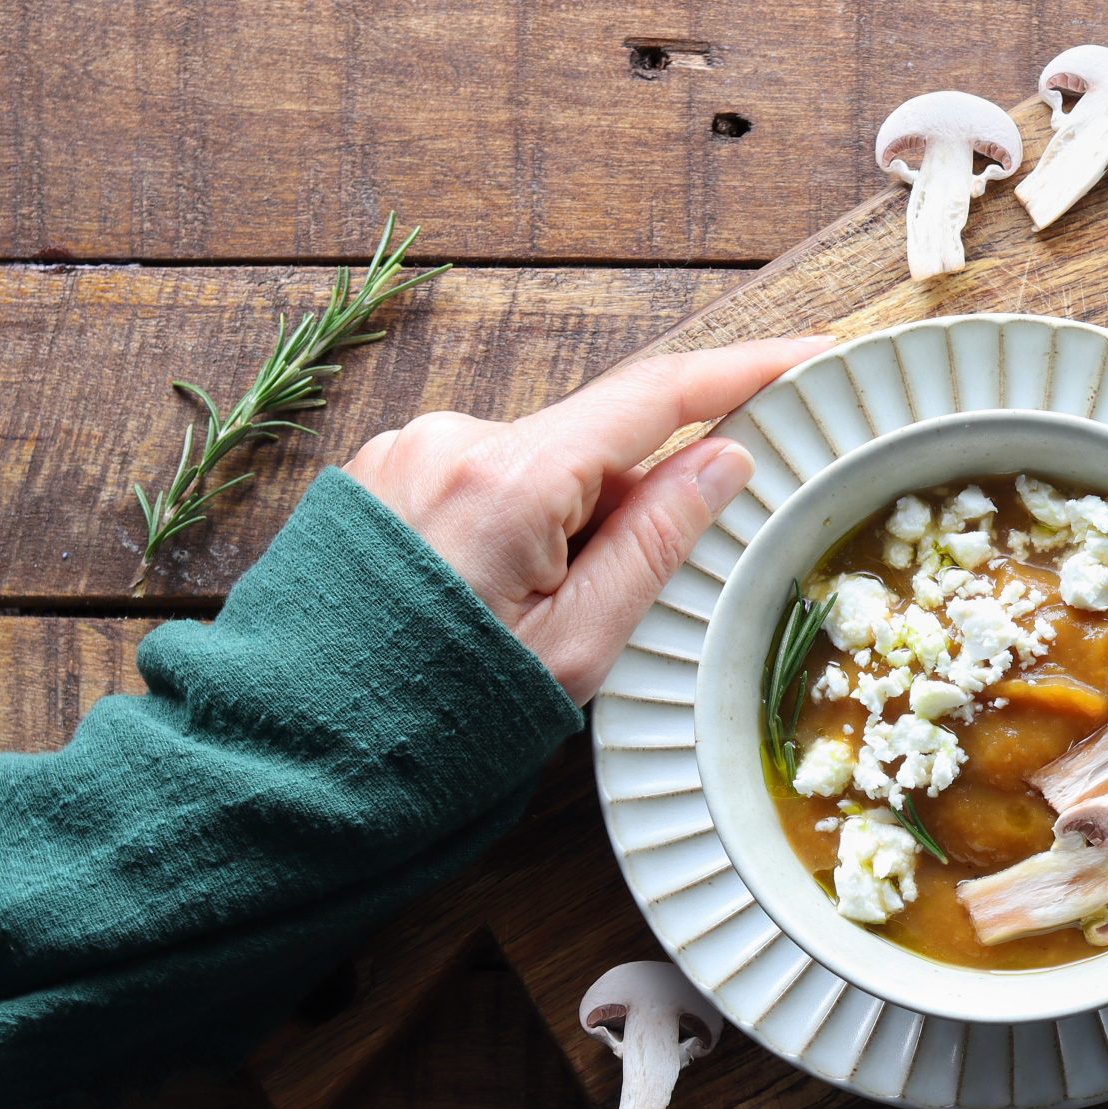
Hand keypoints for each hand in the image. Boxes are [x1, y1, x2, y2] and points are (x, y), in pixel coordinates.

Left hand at [345, 336, 832, 702]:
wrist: (294, 754)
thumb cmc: (439, 721)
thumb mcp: (580, 648)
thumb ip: (659, 543)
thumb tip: (726, 459)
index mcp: (511, 479)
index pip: (656, 396)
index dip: (746, 370)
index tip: (813, 354)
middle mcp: (454, 439)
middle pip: (596, 444)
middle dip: (632, 510)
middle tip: (612, 611)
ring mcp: (408, 450)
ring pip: (541, 469)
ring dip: (569, 529)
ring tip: (525, 629)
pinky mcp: (381, 474)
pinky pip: (486, 482)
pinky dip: (518, 531)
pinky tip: (486, 607)